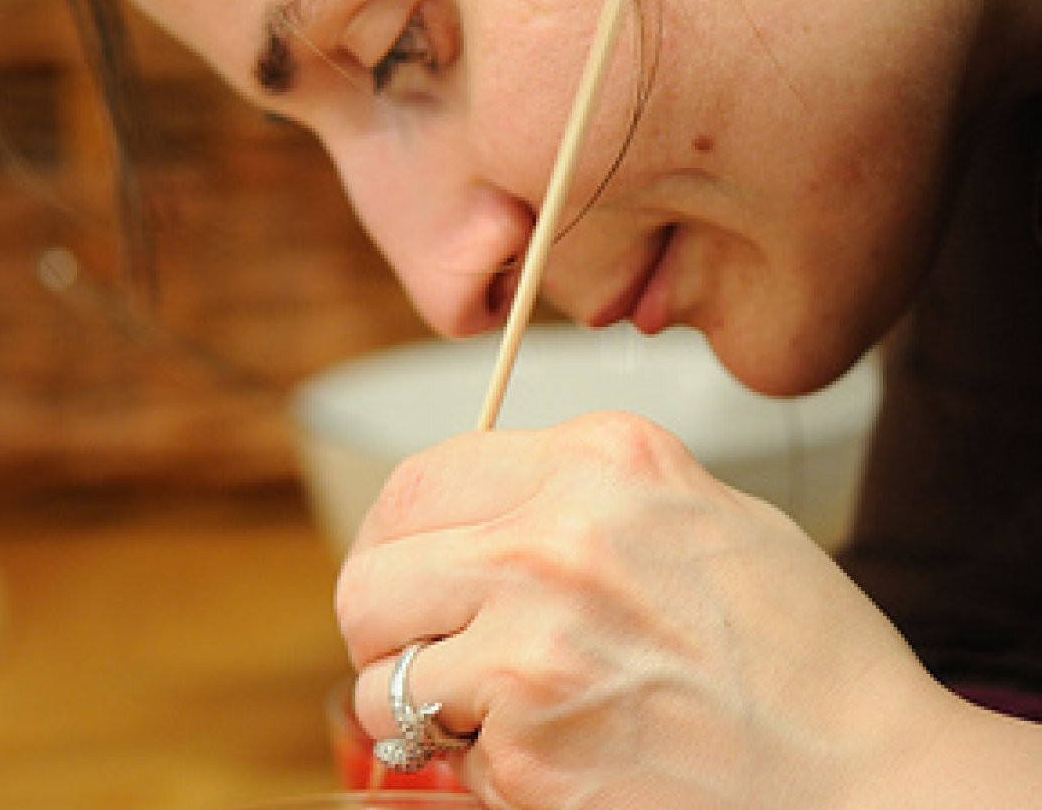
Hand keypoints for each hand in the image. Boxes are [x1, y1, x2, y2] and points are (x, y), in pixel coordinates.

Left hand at [336, 412, 960, 808]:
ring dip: (422, 700)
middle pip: (371, 575)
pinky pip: (444, 753)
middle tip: (425, 651)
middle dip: (384, 621)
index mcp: (601, 462)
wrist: (867, 776)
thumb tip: (472, 511)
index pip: (420, 481)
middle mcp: (554, 539)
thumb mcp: (698, 512)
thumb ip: (579, 493)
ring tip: (502, 710)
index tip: (403, 571)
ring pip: (383, 674)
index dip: (395, 536)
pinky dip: (480, 764)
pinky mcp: (529, 749)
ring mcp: (535, 646)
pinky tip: (561, 753)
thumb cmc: (794, 650)